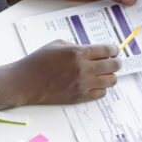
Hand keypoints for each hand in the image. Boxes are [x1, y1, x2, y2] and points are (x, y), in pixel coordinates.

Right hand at [0, 40, 120, 111]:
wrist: (26, 82)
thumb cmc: (38, 61)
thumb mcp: (57, 44)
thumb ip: (76, 46)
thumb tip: (92, 51)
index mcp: (77, 53)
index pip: (107, 50)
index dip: (114, 50)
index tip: (114, 50)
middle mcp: (83, 69)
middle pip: (113, 66)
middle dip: (116, 62)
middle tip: (113, 61)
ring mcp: (83, 85)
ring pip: (111, 81)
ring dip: (110, 75)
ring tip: (104, 73)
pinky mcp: (80, 97)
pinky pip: (101, 93)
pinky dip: (102, 87)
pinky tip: (95, 83)